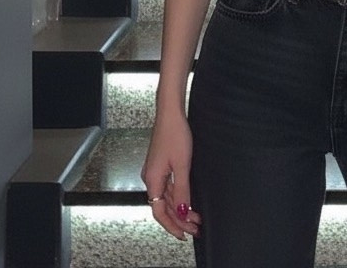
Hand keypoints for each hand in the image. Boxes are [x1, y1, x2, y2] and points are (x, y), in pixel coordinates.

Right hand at [141, 109, 200, 240]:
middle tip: (195, 228)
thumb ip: (181, 189)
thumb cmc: (175, 134)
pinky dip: (177, 196)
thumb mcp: (182, 164)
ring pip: (166, 198)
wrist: (170, 113)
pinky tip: (187, 201)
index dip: (171, 225)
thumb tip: (181, 211)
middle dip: (179, 219)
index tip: (184, 234)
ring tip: (195, 218)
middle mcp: (151, 178)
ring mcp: (155, 172)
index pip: (159, 212)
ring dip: (179, 209)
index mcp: (153, 180)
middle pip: (162, 207)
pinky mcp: (160, 165)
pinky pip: (167, 187)